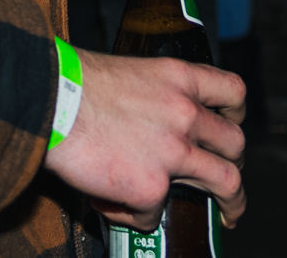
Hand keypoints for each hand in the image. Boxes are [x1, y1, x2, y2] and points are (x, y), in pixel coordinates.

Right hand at [43, 50, 247, 230]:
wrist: (50, 101)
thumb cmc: (71, 82)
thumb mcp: (125, 72)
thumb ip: (150, 95)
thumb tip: (145, 124)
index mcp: (178, 78)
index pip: (231, 91)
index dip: (235, 112)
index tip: (230, 124)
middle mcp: (185, 114)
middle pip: (234, 142)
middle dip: (236, 162)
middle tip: (228, 177)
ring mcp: (174, 153)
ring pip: (226, 181)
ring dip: (231, 203)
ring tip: (228, 215)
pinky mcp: (152, 188)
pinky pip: (155, 215)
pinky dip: (136, 216)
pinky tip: (114, 206)